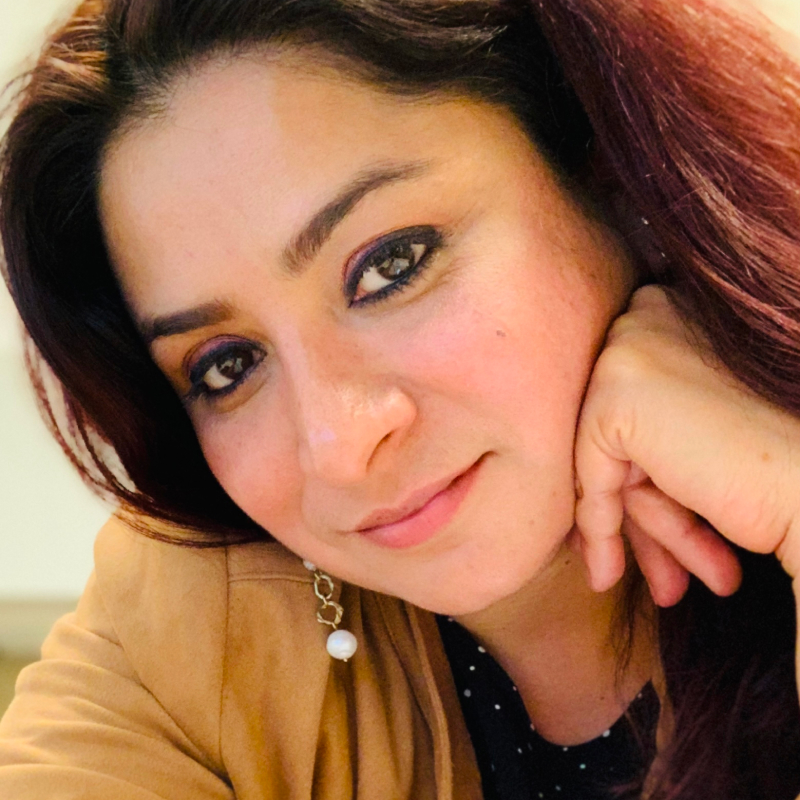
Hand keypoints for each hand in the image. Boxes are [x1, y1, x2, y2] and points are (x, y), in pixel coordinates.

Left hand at [574, 285, 799, 605]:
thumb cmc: (778, 467)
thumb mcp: (701, 440)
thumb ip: (651, 435)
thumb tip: (597, 477)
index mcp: (675, 310)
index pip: (634, 406)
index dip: (645, 478)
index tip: (653, 533)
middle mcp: (648, 314)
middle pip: (619, 434)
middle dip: (646, 511)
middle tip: (663, 577)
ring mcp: (628, 350)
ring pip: (606, 459)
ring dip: (641, 530)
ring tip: (668, 587)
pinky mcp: (615, 394)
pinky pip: (589, 475)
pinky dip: (599, 526)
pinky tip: (608, 573)